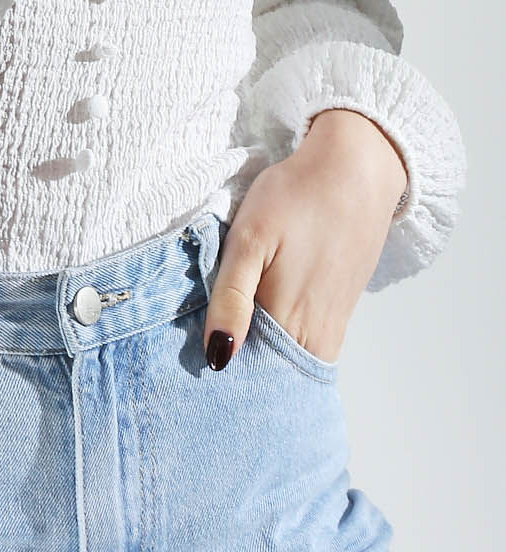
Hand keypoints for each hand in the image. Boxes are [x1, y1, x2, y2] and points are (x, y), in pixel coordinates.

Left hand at [201, 109, 409, 369]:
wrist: (356, 170)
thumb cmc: (296, 198)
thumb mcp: (249, 240)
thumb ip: (231, 299)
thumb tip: (218, 357)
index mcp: (287, 320)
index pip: (251, 376)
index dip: (223, 381)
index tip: (195, 379)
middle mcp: (315, 333)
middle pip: (274, 378)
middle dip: (242, 381)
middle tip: (208, 371)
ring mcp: (332, 323)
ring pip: (293, 365)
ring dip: (264, 367)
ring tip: (231, 354)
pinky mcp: (341, 309)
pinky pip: (311, 347)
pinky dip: (285, 350)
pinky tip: (262, 335)